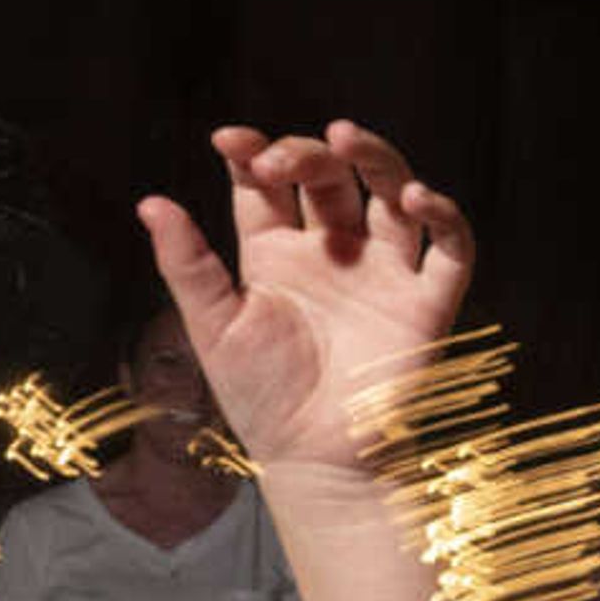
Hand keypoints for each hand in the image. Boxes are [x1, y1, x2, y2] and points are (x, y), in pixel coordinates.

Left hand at [138, 123, 477, 485]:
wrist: (314, 462)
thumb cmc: (262, 400)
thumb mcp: (213, 327)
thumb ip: (187, 265)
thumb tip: (150, 202)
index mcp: (278, 254)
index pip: (268, 184)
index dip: (253, 153)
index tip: (229, 140)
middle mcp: (334, 253)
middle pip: (330, 177)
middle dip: (305, 154)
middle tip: (277, 159)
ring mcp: (383, 274)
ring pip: (391, 195)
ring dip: (377, 159)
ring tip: (348, 138)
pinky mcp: (426, 303)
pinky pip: (450, 249)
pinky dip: (443, 215)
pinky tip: (415, 197)